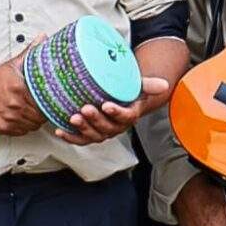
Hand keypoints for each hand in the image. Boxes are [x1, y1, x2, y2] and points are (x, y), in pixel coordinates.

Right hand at [0, 56, 45, 136]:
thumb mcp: (12, 64)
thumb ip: (30, 52)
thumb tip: (43, 38)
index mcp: (19, 89)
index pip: (45, 103)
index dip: (50, 104)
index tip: (51, 102)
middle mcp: (15, 105)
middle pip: (40, 116)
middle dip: (43, 113)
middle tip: (43, 109)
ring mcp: (9, 117)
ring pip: (32, 125)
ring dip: (34, 121)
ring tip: (33, 114)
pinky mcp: (2, 127)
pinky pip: (21, 132)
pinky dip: (24, 128)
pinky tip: (22, 119)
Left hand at [54, 77, 171, 145]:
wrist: (119, 100)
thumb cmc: (127, 93)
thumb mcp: (138, 86)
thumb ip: (148, 85)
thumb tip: (165, 85)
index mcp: (129, 115)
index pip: (126, 117)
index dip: (117, 113)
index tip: (107, 105)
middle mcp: (116, 127)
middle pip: (107, 128)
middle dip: (95, 120)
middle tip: (85, 109)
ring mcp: (103, 132)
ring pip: (94, 135)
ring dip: (82, 129)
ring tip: (73, 118)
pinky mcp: (89, 134)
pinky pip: (81, 140)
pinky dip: (70, 137)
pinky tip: (59, 130)